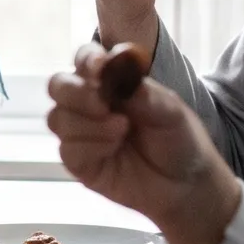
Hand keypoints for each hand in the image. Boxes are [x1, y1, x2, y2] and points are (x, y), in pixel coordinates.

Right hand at [46, 45, 242, 243]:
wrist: (187, 184)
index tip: (100, 66)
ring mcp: (81, 134)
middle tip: (103, 104)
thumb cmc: (179, 139)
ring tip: (121, 129)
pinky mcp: (79, 163)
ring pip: (57, 118)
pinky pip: (66, 149)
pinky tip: (113, 149)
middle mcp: (89, 105)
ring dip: (87, 123)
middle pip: (57, 86)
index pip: (84, 59)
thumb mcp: (171, 111)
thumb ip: (143, 92)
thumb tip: (117, 70)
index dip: (86, 59)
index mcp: (110, 83)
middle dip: (75, 92)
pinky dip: (90, 146)